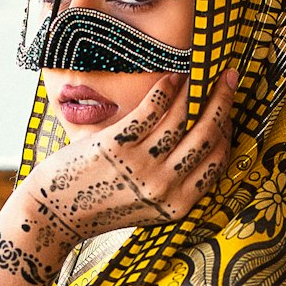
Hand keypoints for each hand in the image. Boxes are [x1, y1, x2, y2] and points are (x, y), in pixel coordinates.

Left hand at [0, 69, 237, 283]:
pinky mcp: (118, 145)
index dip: (226, 130)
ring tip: (199, 70)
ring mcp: (142, 166)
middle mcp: (164, 187)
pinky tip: (172, 76)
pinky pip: (153, 109)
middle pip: (207, 135)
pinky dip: (167, 89)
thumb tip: (197, 139)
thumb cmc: (101, 205)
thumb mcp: (146, 205)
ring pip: (182, 118)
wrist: (55, 215)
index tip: (227, 110)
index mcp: (177, 205)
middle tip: (230, 77)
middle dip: (223, 102)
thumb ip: (173, 182)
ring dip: (196, 89)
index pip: (217, 161)